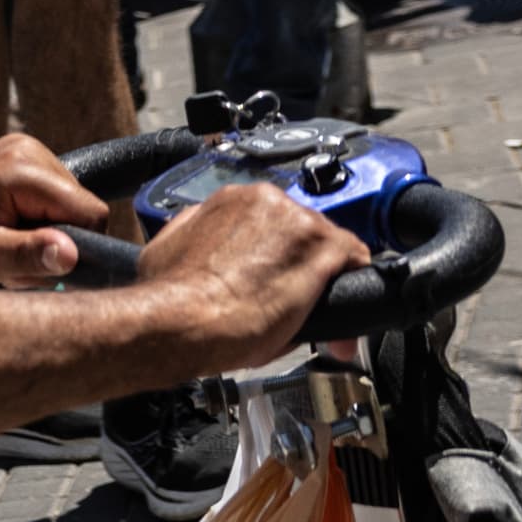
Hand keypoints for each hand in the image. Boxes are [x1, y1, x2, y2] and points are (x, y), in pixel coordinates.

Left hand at [0, 136, 109, 287]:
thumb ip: (27, 254)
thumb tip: (73, 254)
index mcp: (20, 167)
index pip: (90, 213)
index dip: (71, 247)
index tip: (28, 262)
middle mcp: (27, 149)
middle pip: (81, 211)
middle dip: (51, 243)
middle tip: (4, 258)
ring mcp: (22, 153)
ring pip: (69, 212)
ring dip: (39, 239)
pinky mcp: (18, 165)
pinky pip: (51, 205)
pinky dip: (30, 228)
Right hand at [136, 183, 370, 374]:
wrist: (183, 321)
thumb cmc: (171, 296)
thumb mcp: (166, 250)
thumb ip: (194, 234)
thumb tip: (204, 239)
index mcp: (228, 200)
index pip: (270, 219)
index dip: (276, 250)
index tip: (273, 273)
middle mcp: (265, 200)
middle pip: (302, 229)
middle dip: (300, 262)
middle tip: (290, 297)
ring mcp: (297, 221)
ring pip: (328, 244)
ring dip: (323, 274)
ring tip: (308, 309)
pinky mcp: (323, 247)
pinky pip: (355, 260)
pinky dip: (350, 284)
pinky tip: (338, 308)